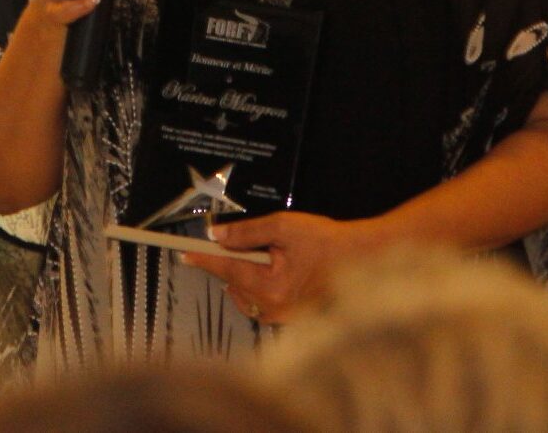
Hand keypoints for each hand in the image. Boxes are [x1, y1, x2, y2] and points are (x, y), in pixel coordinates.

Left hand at [184, 211, 380, 324]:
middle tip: (229, 245)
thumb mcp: (283, 227)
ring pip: (245, 297)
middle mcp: (273, 309)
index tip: (183, 254)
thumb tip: (216, 235)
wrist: (364, 260)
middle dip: (228, 265)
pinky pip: (261, 305)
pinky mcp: (291, 320)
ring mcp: (283, 319)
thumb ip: (247, 232)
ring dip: (242, 278)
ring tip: (257, 257)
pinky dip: (256, 289)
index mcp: (270, 287)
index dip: (203, 259)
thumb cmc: (326, 241)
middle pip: (233, 286)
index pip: (226, 270)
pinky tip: (268, 272)